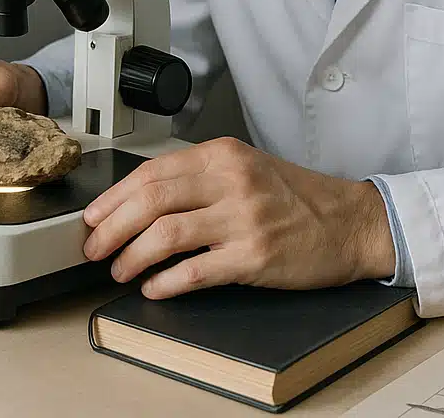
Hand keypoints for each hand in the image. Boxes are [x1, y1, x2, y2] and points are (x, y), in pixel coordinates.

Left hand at [81, 137, 395, 298]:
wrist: (350, 223)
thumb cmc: (296, 198)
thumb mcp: (246, 168)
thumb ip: (198, 177)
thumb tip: (140, 201)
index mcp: (224, 155)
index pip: (152, 172)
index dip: (114, 197)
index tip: (94, 216)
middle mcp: (232, 181)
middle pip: (151, 201)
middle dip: (111, 228)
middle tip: (94, 247)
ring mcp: (244, 219)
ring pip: (165, 235)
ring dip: (131, 257)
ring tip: (118, 270)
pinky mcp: (254, 257)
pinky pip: (194, 272)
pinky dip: (165, 283)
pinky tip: (153, 288)